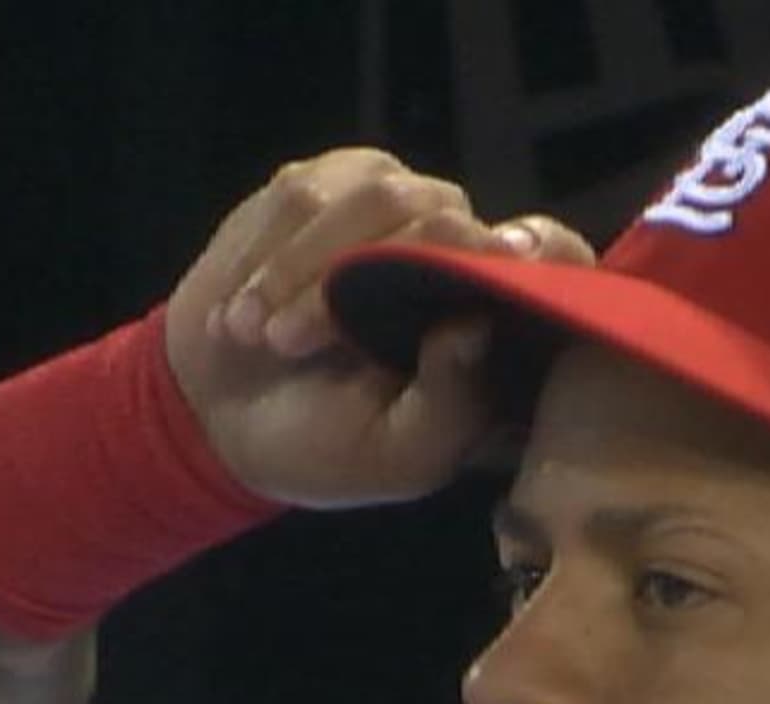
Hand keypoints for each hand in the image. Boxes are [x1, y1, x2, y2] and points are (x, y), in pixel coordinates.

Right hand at [162, 148, 594, 509]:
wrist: (217, 417)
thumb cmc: (320, 447)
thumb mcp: (395, 455)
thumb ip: (450, 403)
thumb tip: (476, 327)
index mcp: (499, 315)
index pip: (551, 253)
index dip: (527, 253)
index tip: (473, 278)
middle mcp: (463, 248)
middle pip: (443, 220)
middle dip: (345, 282)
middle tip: (283, 341)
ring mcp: (401, 206)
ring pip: (371, 195)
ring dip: (292, 269)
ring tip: (248, 331)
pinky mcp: (334, 182)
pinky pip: (308, 190)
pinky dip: (263, 252)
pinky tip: (242, 303)